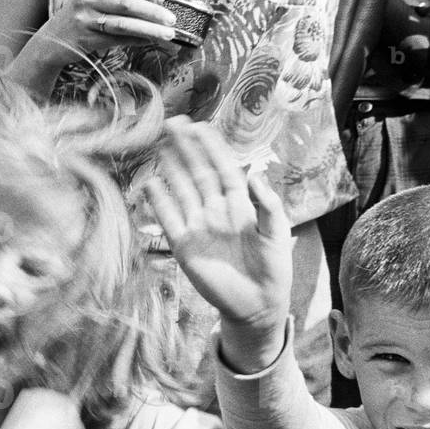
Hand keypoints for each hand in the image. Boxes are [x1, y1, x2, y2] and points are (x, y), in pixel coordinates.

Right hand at [36, 0, 175, 68]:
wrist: (50, 42)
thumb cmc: (78, 20)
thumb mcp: (91, 0)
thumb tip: (151, 2)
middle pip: (126, 3)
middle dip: (152, 11)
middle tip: (170, 19)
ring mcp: (85, 20)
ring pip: (124, 24)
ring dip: (149, 30)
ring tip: (167, 34)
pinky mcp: (86, 40)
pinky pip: (116, 40)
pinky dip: (135, 41)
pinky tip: (148, 42)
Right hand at [145, 117, 291, 370]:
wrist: (258, 305)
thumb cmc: (273, 269)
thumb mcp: (278, 234)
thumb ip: (269, 205)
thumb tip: (255, 175)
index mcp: (240, 204)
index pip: (222, 167)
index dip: (210, 147)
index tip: (198, 126)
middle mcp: (216, 210)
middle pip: (198, 172)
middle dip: (186, 148)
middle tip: (172, 123)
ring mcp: (199, 226)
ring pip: (182, 190)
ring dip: (171, 169)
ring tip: (160, 145)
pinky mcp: (184, 246)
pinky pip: (169, 219)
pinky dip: (159, 202)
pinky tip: (151, 184)